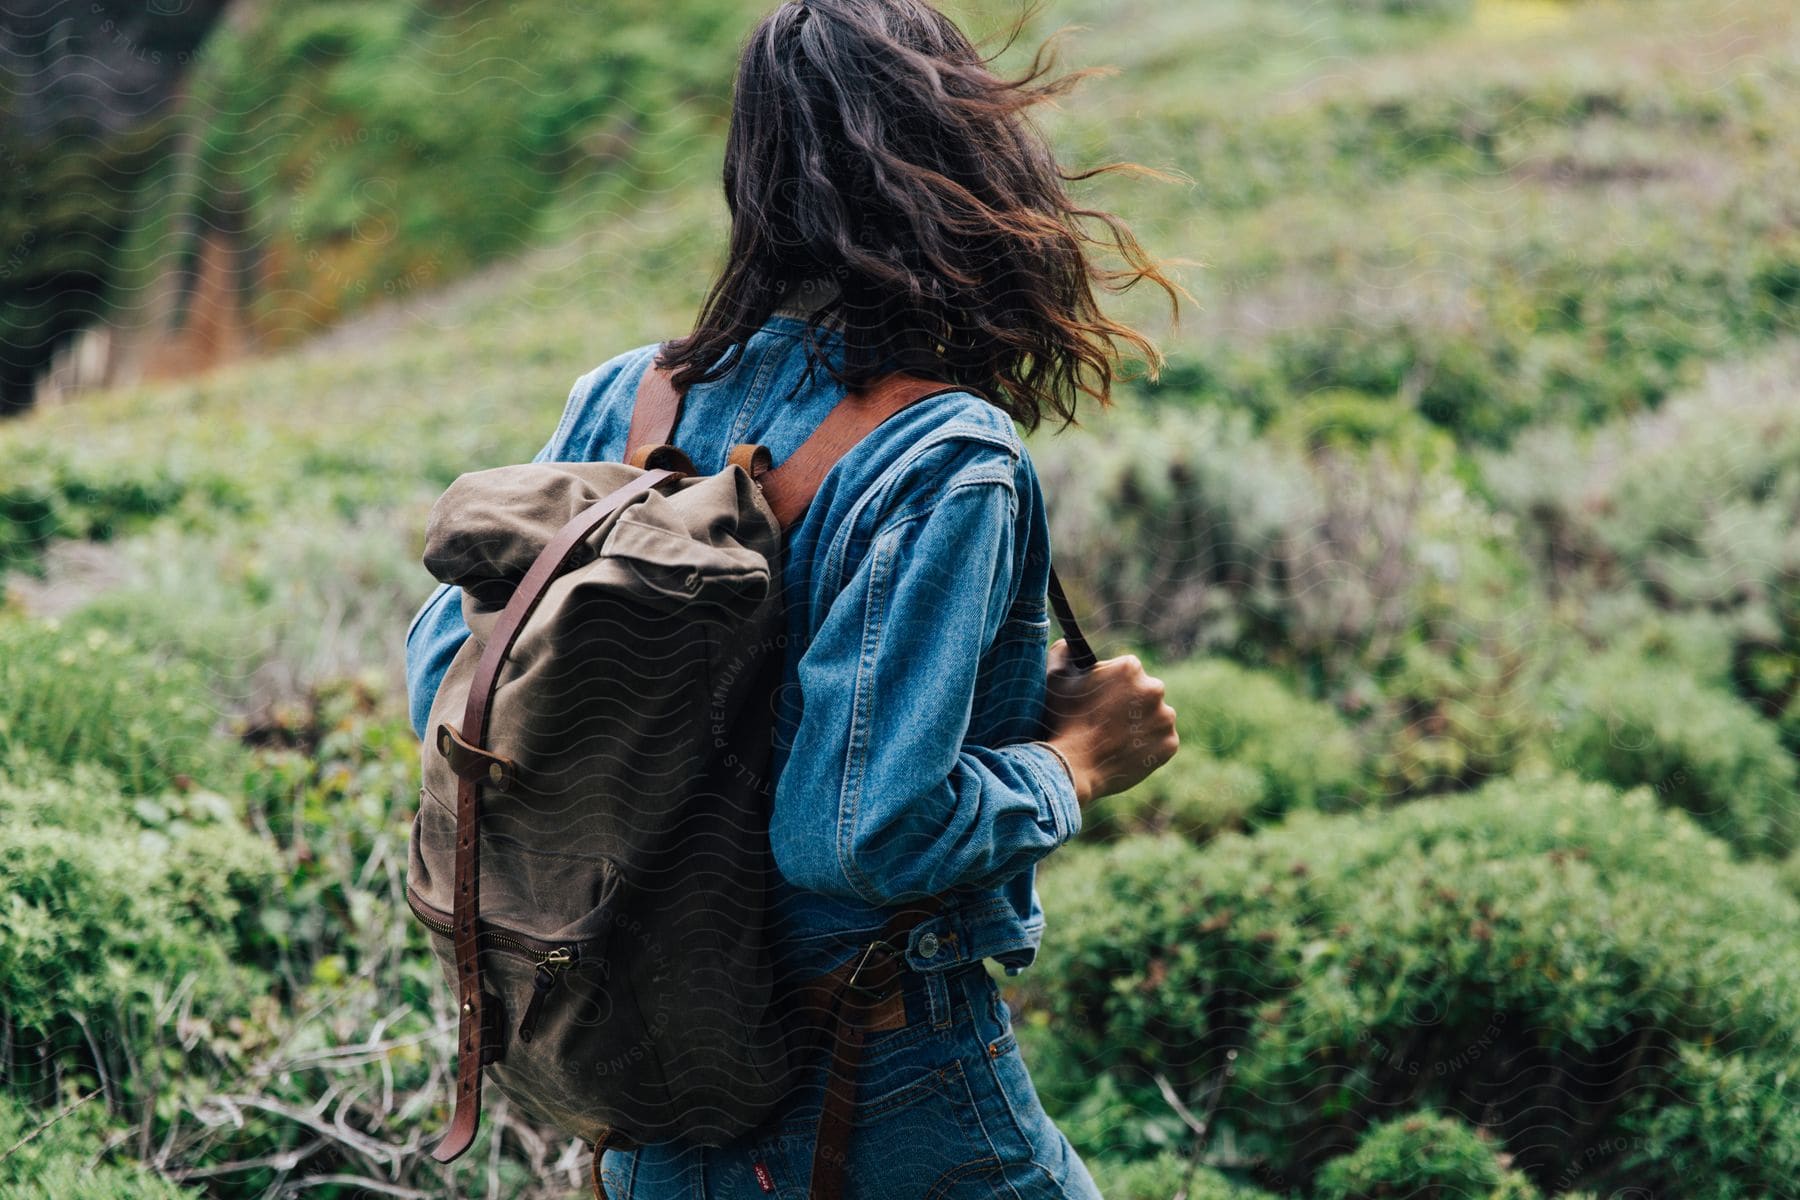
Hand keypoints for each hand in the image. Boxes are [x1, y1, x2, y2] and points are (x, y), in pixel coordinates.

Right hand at [1042, 639, 1178, 807]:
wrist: (1073, 767)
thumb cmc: (1062, 720)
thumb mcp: (1055, 678)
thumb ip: (1063, 651)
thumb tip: (1070, 644)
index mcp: (1130, 667)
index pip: (1126, 671)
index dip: (1110, 685)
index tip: (1098, 700)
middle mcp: (1154, 688)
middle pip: (1144, 692)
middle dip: (1128, 703)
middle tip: (1106, 721)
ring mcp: (1165, 718)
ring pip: (1154, 716)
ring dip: (1140, 723)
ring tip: (1115, 738)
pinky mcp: (1169, 744)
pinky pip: (1160, 741)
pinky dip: (1148, 746)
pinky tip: (1126, 751)